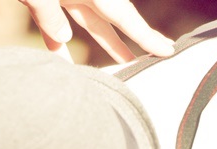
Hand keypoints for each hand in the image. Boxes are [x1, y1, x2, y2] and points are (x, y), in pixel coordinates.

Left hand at [18, 0, 173, 61]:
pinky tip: (66, 65)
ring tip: (125, 65)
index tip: (168, 51)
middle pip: (113, 18)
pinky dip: (59, 43)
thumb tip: (63, 43)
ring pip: (90, 23)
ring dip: (106, 43)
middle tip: (159, 55)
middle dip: (134, 38)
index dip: (146, 35)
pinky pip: (55, 24)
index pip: (123, 15)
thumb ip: (48, 16)